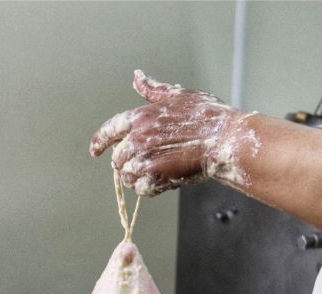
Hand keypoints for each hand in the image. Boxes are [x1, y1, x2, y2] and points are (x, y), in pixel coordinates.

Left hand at [90, 69, 255, 195]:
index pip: (108, 131)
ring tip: (152, 172)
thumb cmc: (206, 116)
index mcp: (139, 117)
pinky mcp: (156, 177)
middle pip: (117, 157)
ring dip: (135, 177)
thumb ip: (152, 90)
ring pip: (126, 175)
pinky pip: (140, 188)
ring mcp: (146, 159)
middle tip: (141, 163)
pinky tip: (160, 181)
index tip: (95, 151)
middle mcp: (138, 138)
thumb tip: (137, 76)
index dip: (99, 142)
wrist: (226, 139)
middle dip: (125, 162)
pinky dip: (147, 188)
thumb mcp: (177, 95)